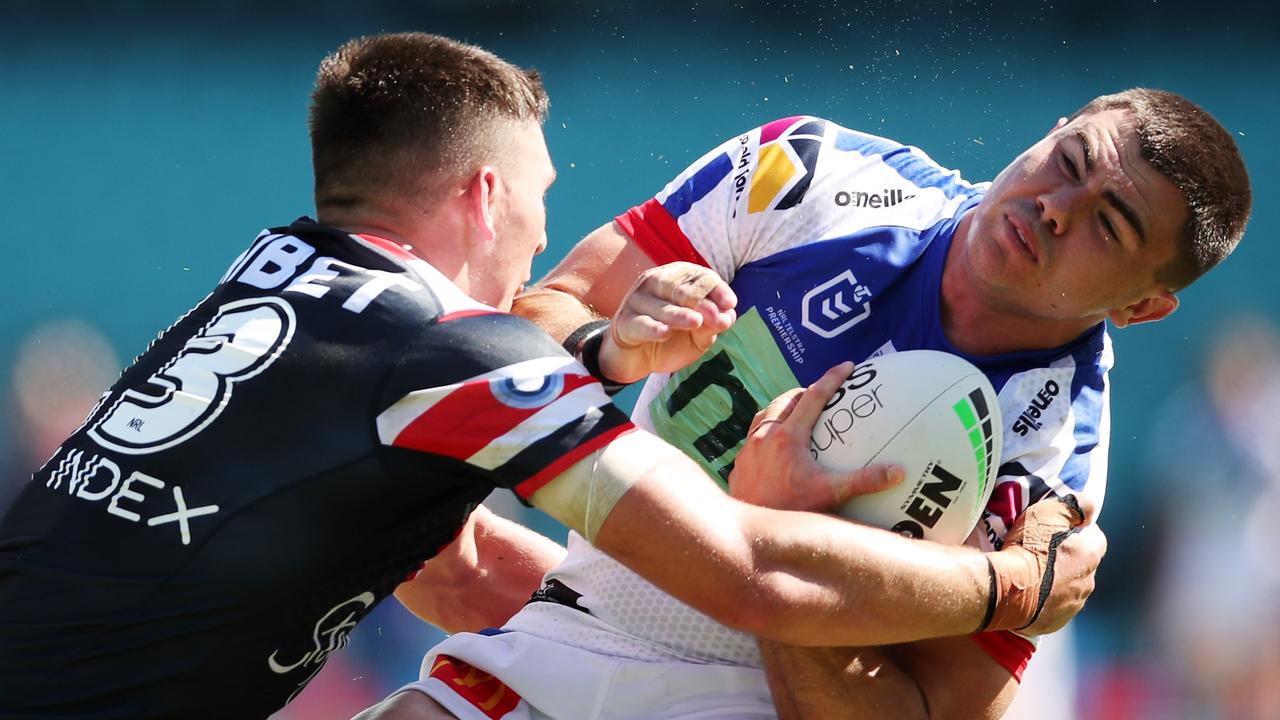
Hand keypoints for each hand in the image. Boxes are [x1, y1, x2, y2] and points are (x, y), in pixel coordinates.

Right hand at [598, 262, 736, 382]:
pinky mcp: (623, 323)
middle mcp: (654, 283)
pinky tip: (665, 332)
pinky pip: (640, 324)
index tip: (730, 304)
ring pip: (660, 306)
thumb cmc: (671, 340)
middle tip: (717, 319)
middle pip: (678, 288)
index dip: (716, 289)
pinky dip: (652, 328)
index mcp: (675, 279)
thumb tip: (729, 316)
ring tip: (696, 322)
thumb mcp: (698, 335)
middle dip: (700, 302)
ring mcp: (636, 301)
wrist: (637, 359)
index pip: (698, 277)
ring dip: (679, 314)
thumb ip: (712, 325)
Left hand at [729, 361, 903, 511]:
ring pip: (764, 416)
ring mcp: (749, 450)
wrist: (750, 533)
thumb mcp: (831, 494)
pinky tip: (774, 448)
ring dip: (781, 410)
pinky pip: (753, 438)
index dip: (832, 379)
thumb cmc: (791, 511)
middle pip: (784, 402)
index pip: (813, 397)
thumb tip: (898, 472)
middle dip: (802, 392)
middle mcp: (765, 437)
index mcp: (788, 437)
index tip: (847, 366)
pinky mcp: (740, 464)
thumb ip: (864, 481)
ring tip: (795, 414)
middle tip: (818, 393)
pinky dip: (766, 434)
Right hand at [983, 494, 1106, 634]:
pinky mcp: (1056, 622)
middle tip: (1040, 550)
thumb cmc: (1027, 549)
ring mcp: (1073, 605)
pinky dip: (1045, 599)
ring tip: (1031, 572)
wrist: (1006, 590)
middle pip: (1082, 564)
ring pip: (1069, 587)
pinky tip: (1028, 591)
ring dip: (1056, 580)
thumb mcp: (1049, 512)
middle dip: (1067, 557)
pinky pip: (1054, 607)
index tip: (1056, 529)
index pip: (1094, 537)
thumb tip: (1091, 506)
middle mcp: (1088, 582)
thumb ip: (1076, 505)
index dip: (1076, 530)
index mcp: (1090, 555)